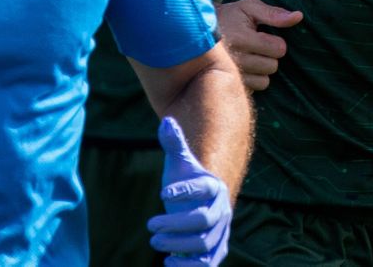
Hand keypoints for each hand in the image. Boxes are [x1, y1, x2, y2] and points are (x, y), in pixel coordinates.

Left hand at [147, 116, 230, 266]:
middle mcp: (221, 211)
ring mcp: (219, 233)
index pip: (205, 187)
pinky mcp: (214, 253)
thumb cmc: (186, 185)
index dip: (186, 189)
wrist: (202, 207)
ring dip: (178, 245)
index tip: (163, 192)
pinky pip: (207, 264)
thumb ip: (174, 145)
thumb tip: (166, 121)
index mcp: (214, 187)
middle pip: (205, 219)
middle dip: (177, 224)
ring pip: (205, 243)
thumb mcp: (179, 166)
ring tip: (155, 242)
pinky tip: (168, 264)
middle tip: (151, 225)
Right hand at [215, 0, 302, 91]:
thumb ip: (273, 13)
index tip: (264, 36)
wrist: (198, 33)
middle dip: (269, 56)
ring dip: (262, 70)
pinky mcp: (227, 85)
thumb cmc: (229, 17)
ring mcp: (229, 75)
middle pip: (272, 66)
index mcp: (242, 38)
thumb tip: (298, 17)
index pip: (279, 49)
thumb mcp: (249, 8)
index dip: (276, 42)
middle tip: (255, 47)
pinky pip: (253, 89)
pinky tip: (243, 68)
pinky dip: (252, 80)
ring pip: (264, 81)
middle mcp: (234, 59)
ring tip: (249, 57)